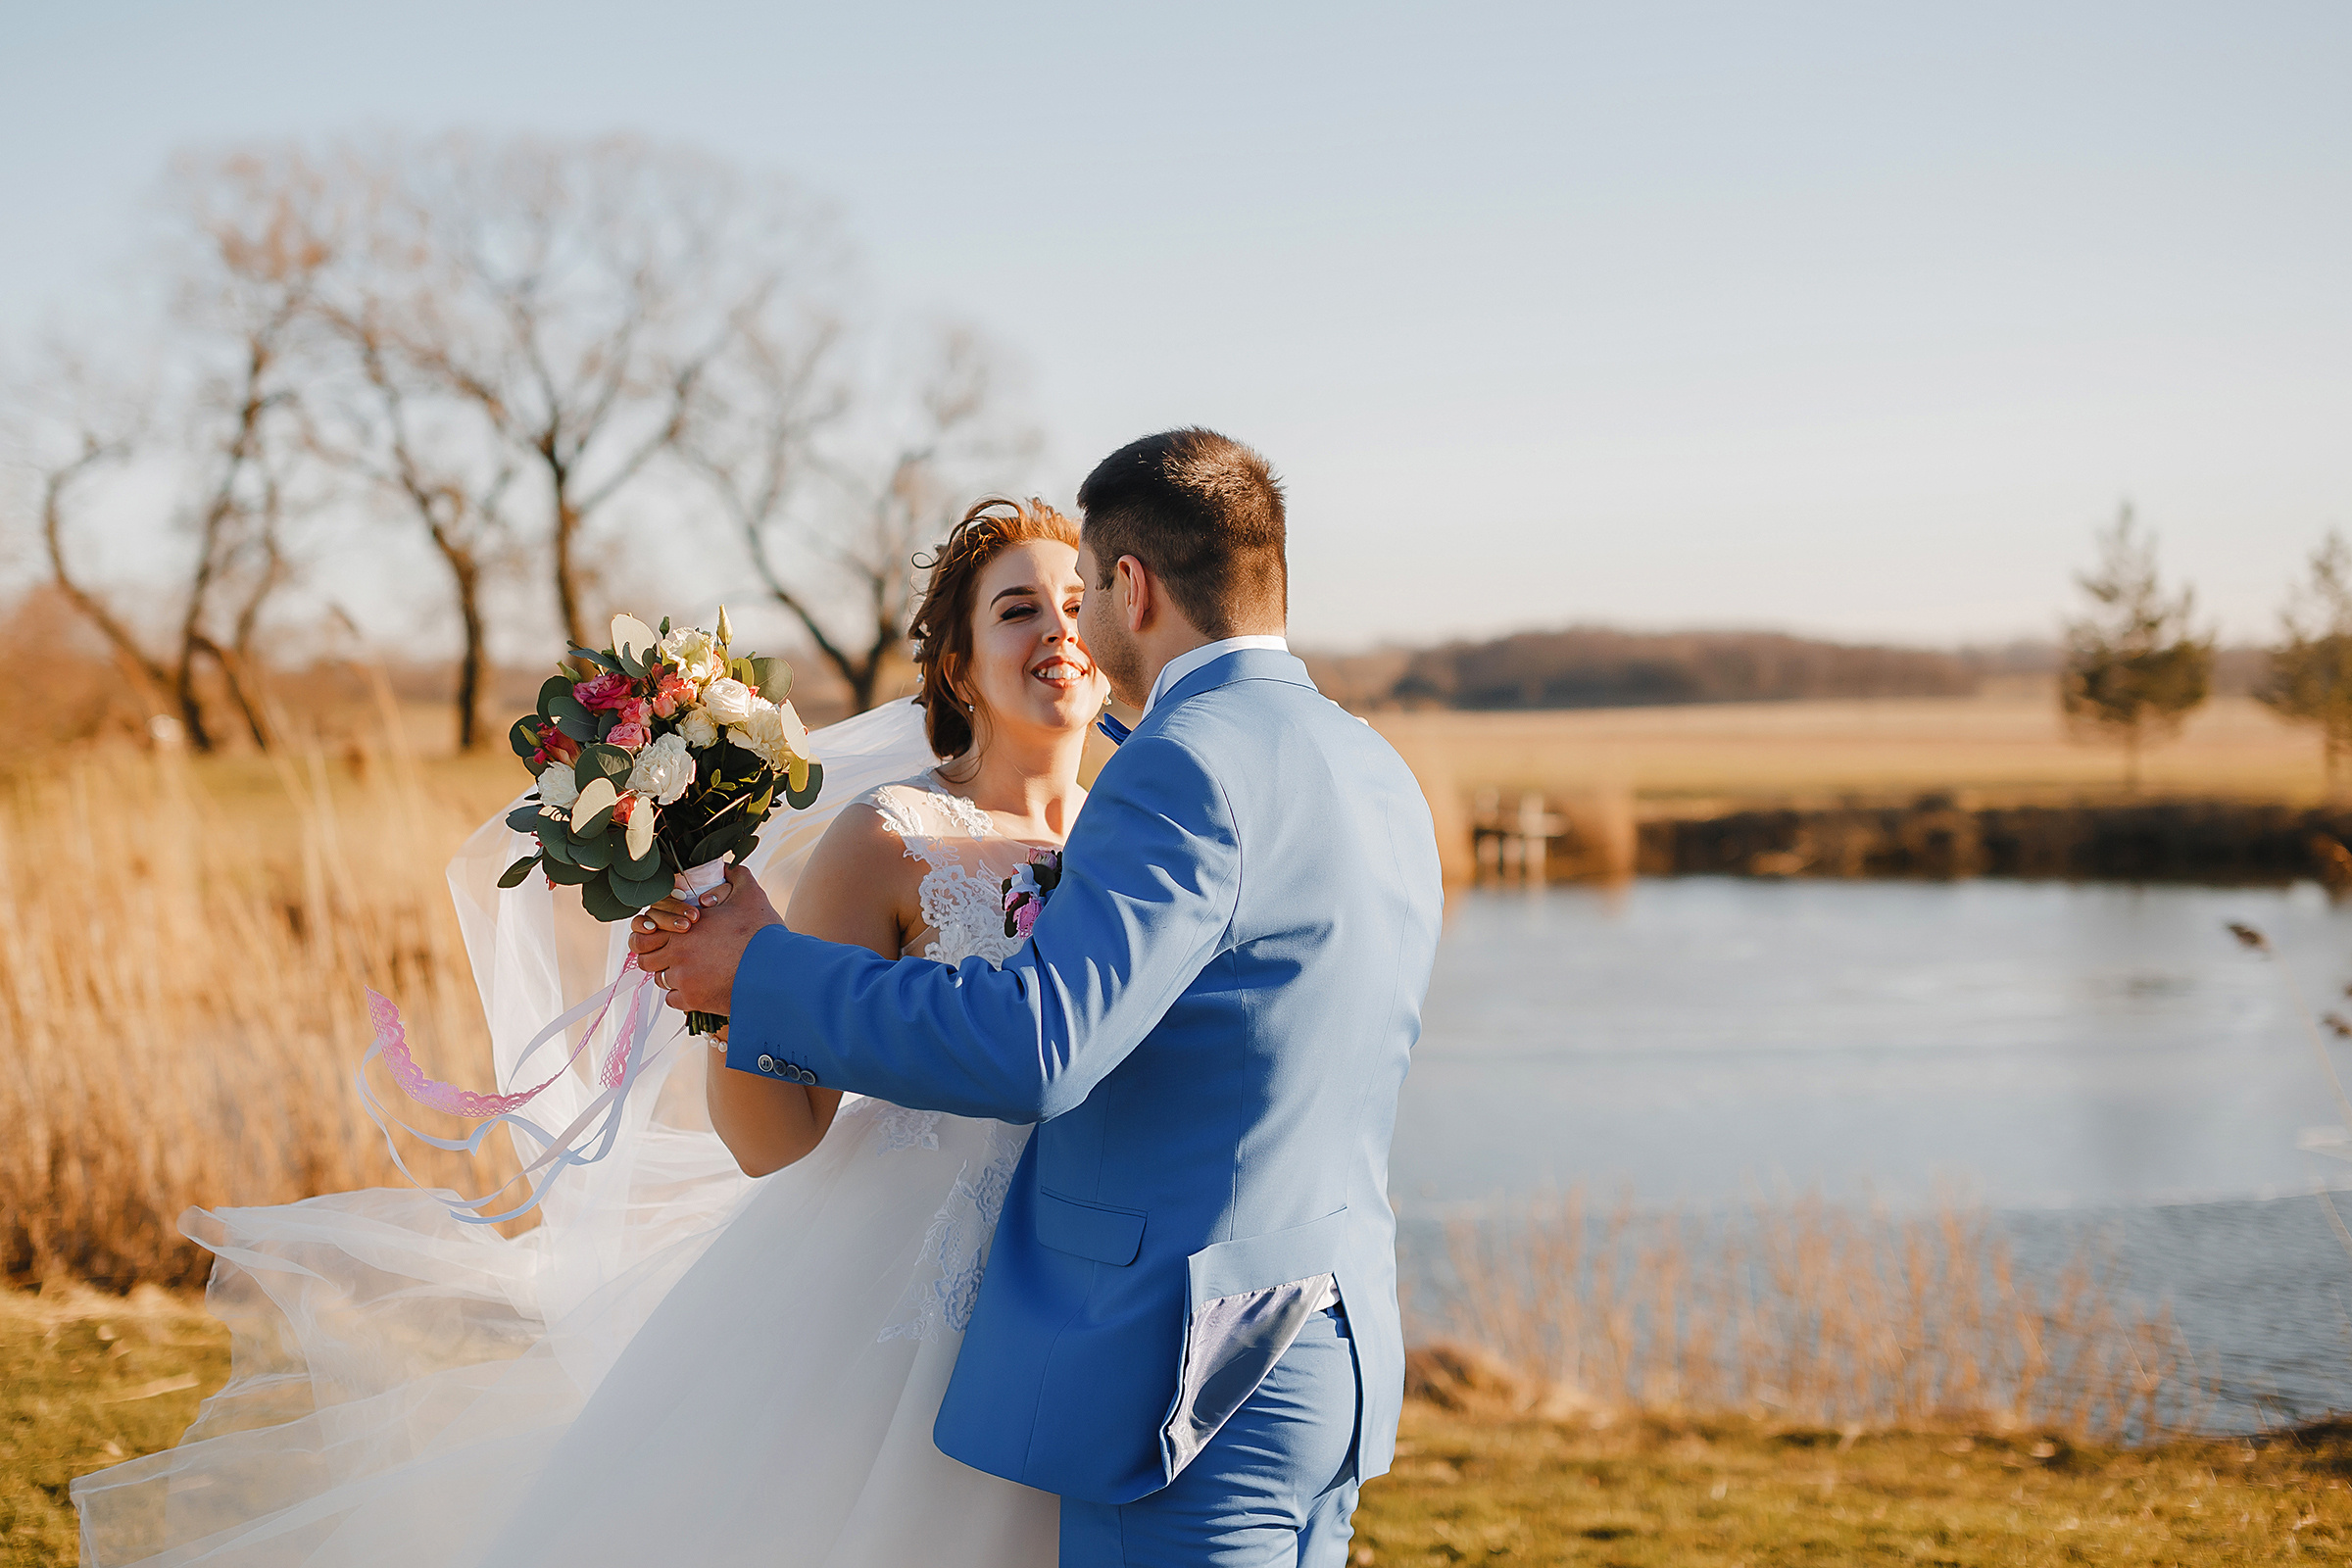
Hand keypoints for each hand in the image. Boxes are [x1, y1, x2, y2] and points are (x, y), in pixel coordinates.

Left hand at [631, 865, 783, 1015]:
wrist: (776, 971)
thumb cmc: (762, 934)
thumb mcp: (751, 895)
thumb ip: (735, 876)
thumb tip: (726, 866)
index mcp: (684, 926)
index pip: (645, 931)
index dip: (652, 933)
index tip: (668, 935)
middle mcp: (678, 952)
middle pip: (646, 958)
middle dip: (657, 956)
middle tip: (673, 955)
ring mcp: (684, 979)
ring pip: (660, 979)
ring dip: (671, 975)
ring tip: (689, 971)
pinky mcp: (693, 1000)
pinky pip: (673, 1000)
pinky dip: (682, 995)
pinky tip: (697, 987)